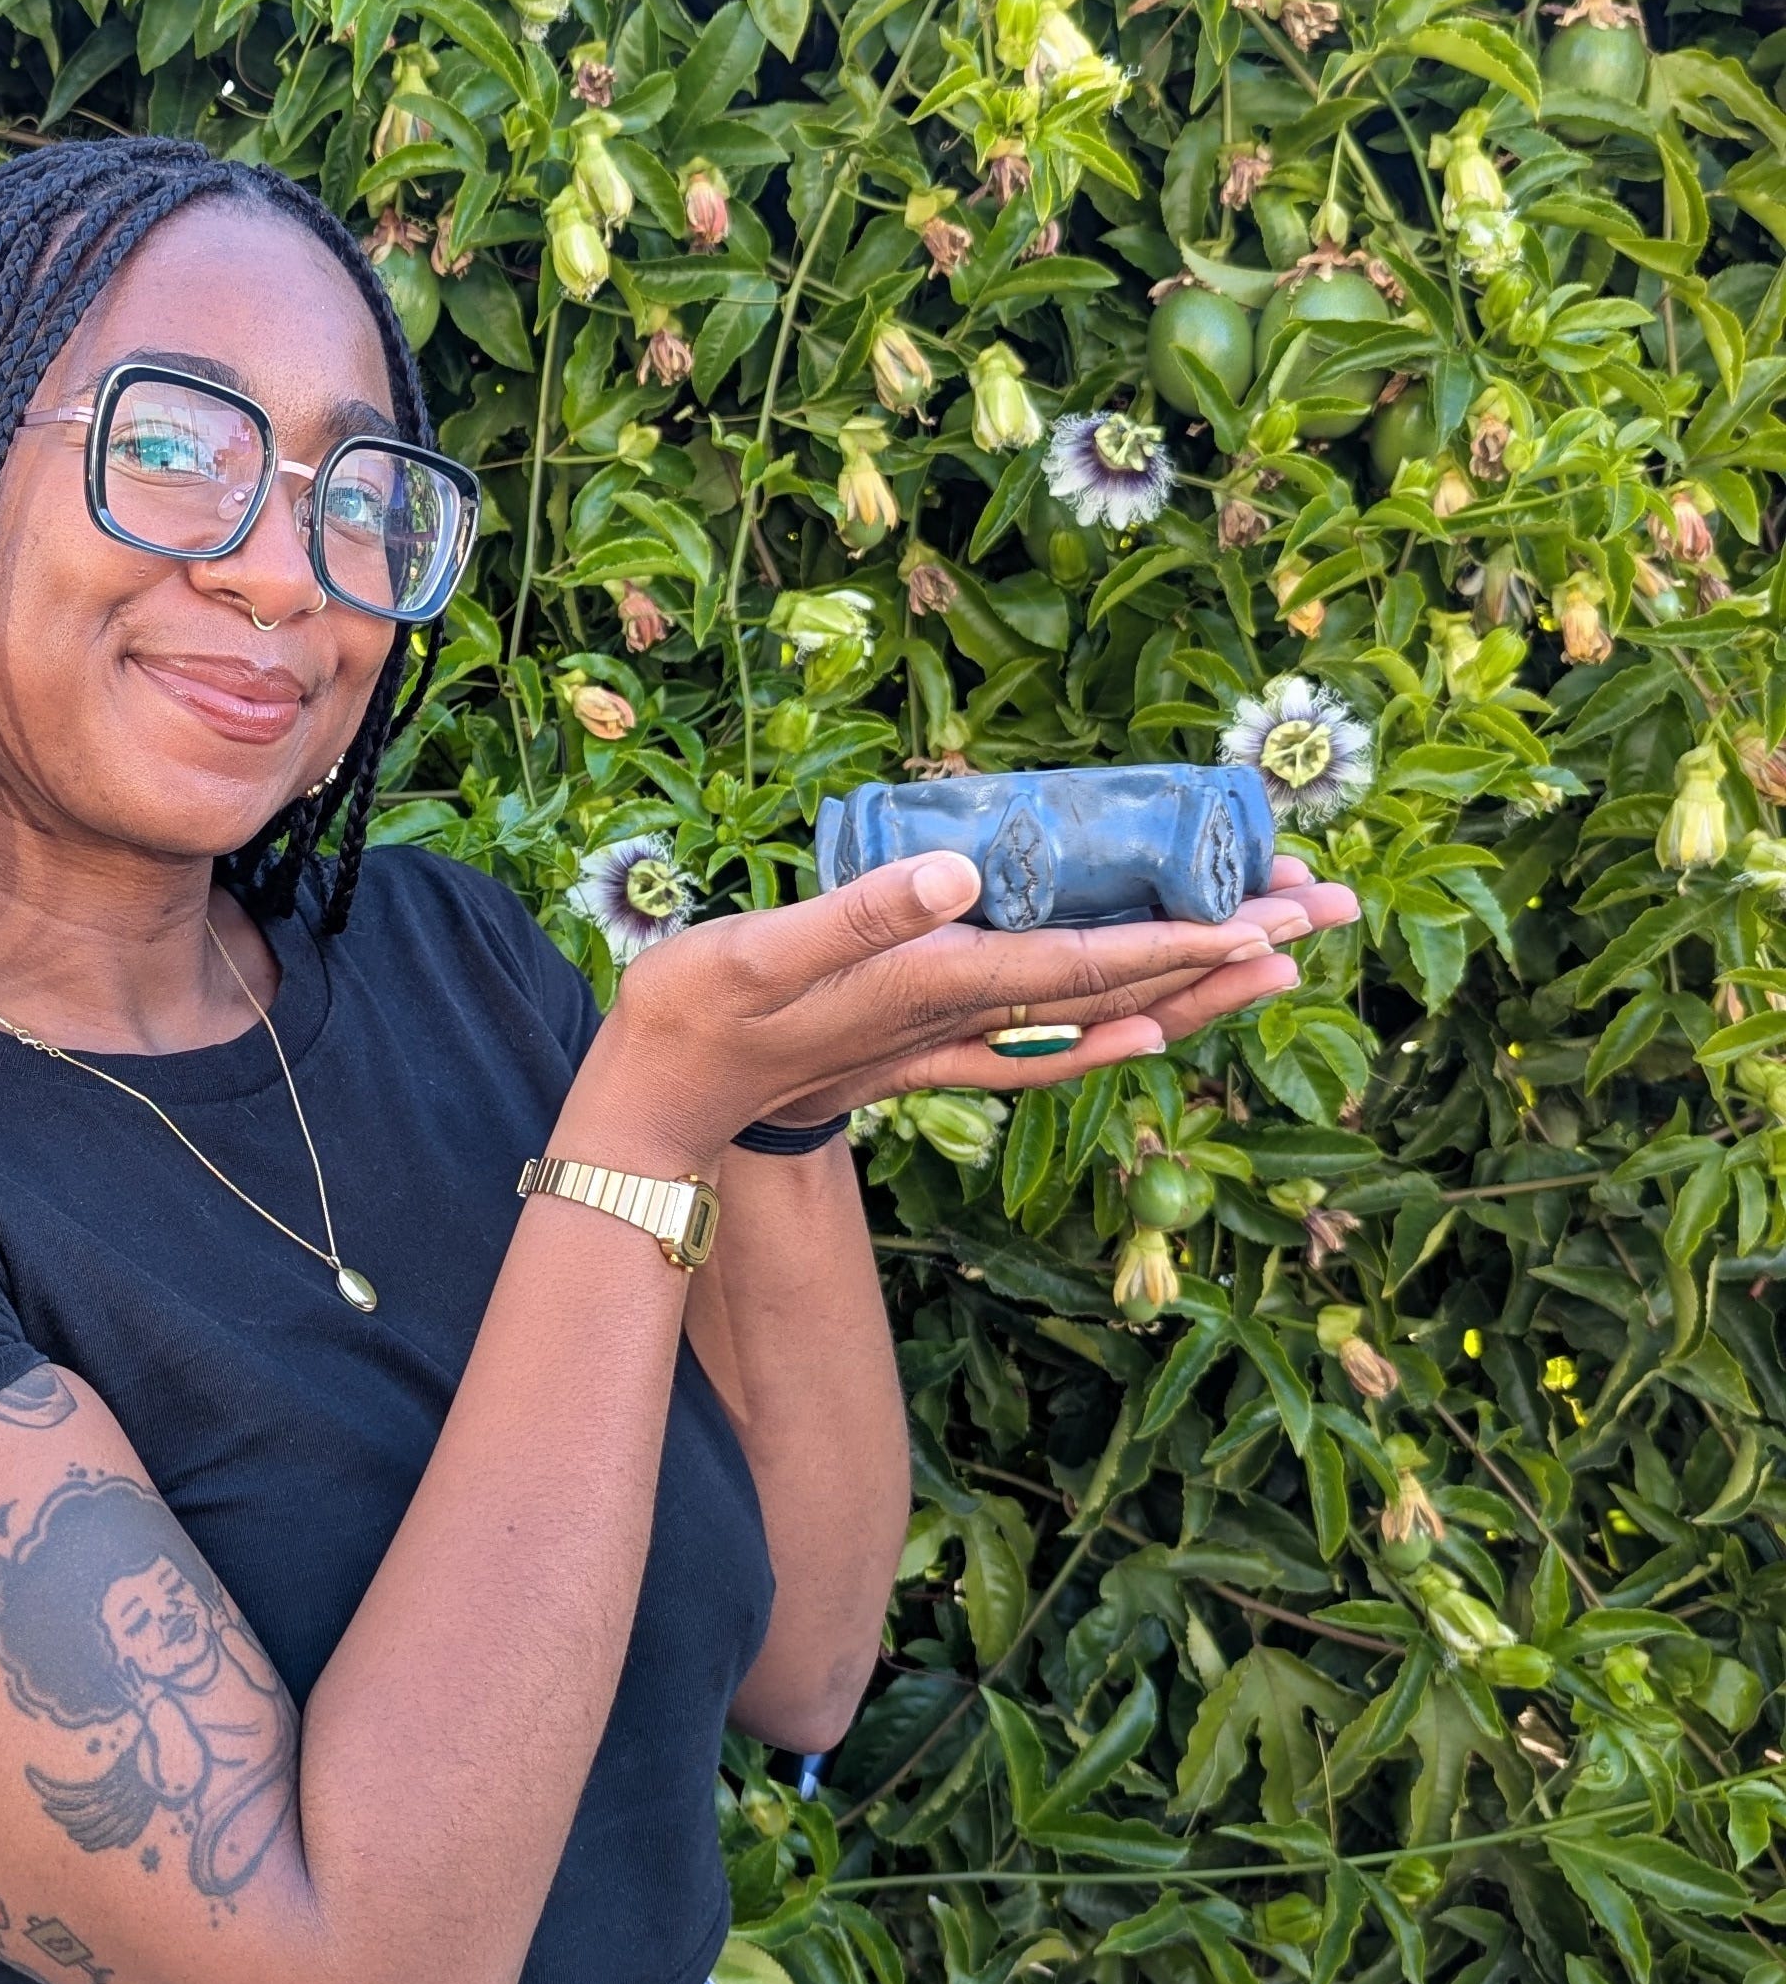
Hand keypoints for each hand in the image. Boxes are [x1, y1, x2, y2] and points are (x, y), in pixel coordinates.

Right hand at [581, 847, 1358, 1163]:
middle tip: (1329, 909)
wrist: (655, 1107)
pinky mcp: (926, 1052)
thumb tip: (967, 875)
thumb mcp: (763, 948)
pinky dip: (1108, 1034)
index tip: (1277, 911)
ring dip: (1194, 985)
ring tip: (1280, 955)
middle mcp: (964, 1018)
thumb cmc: (695, 1015)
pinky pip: (1043, 1047)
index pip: (1091, 957)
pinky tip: (1151, 1022)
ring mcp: (951, 1041)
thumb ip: (865, 913)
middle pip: (1123, 982)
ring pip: (1100, 1014)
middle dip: (1229, 947)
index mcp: (940, 984)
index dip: (1189, 934)